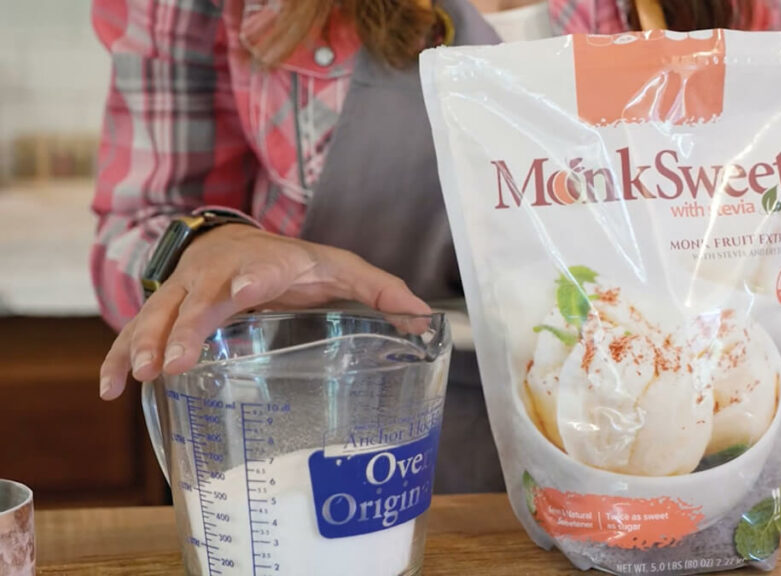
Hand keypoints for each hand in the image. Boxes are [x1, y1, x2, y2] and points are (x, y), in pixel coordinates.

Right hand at [99, 224, 429, 399]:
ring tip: (140, 377)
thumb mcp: (342, 270)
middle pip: (201, 296)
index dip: (253, 275)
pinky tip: (112, 390)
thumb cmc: (295, 263)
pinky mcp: (166, 306)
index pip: (262, 267)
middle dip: (187, 326)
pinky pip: (137, 331)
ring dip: (147, 343)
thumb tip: (428, 321)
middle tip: (175, 361)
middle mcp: (224, 273)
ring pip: (161, 313)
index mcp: (271, 264)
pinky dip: (120, 356)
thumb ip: (383, 293)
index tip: (247, 285)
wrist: (235, 238)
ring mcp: (189, 290)